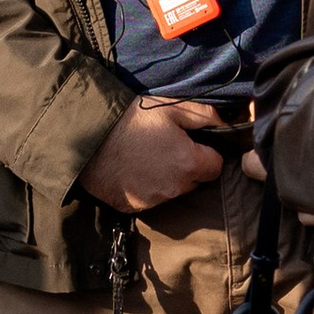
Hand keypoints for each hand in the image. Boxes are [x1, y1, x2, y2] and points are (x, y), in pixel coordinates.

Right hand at [79, 95, 224, 213]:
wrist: (87, 134)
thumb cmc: (131, 118)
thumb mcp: (171, 106)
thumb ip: (206, 116)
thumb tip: (226, 125)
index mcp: (188, 163)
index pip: (215, 166)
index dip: (205, 153)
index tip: (190, 143)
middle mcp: (175, 188)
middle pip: (194, 182)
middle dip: (186, 167)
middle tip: (165, 147)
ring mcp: (152, 201)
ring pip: (171, 192)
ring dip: (165, 179)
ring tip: (145, 157)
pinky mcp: (131, 208)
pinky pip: (147, 199)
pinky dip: (143, 188)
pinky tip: (131, 170)